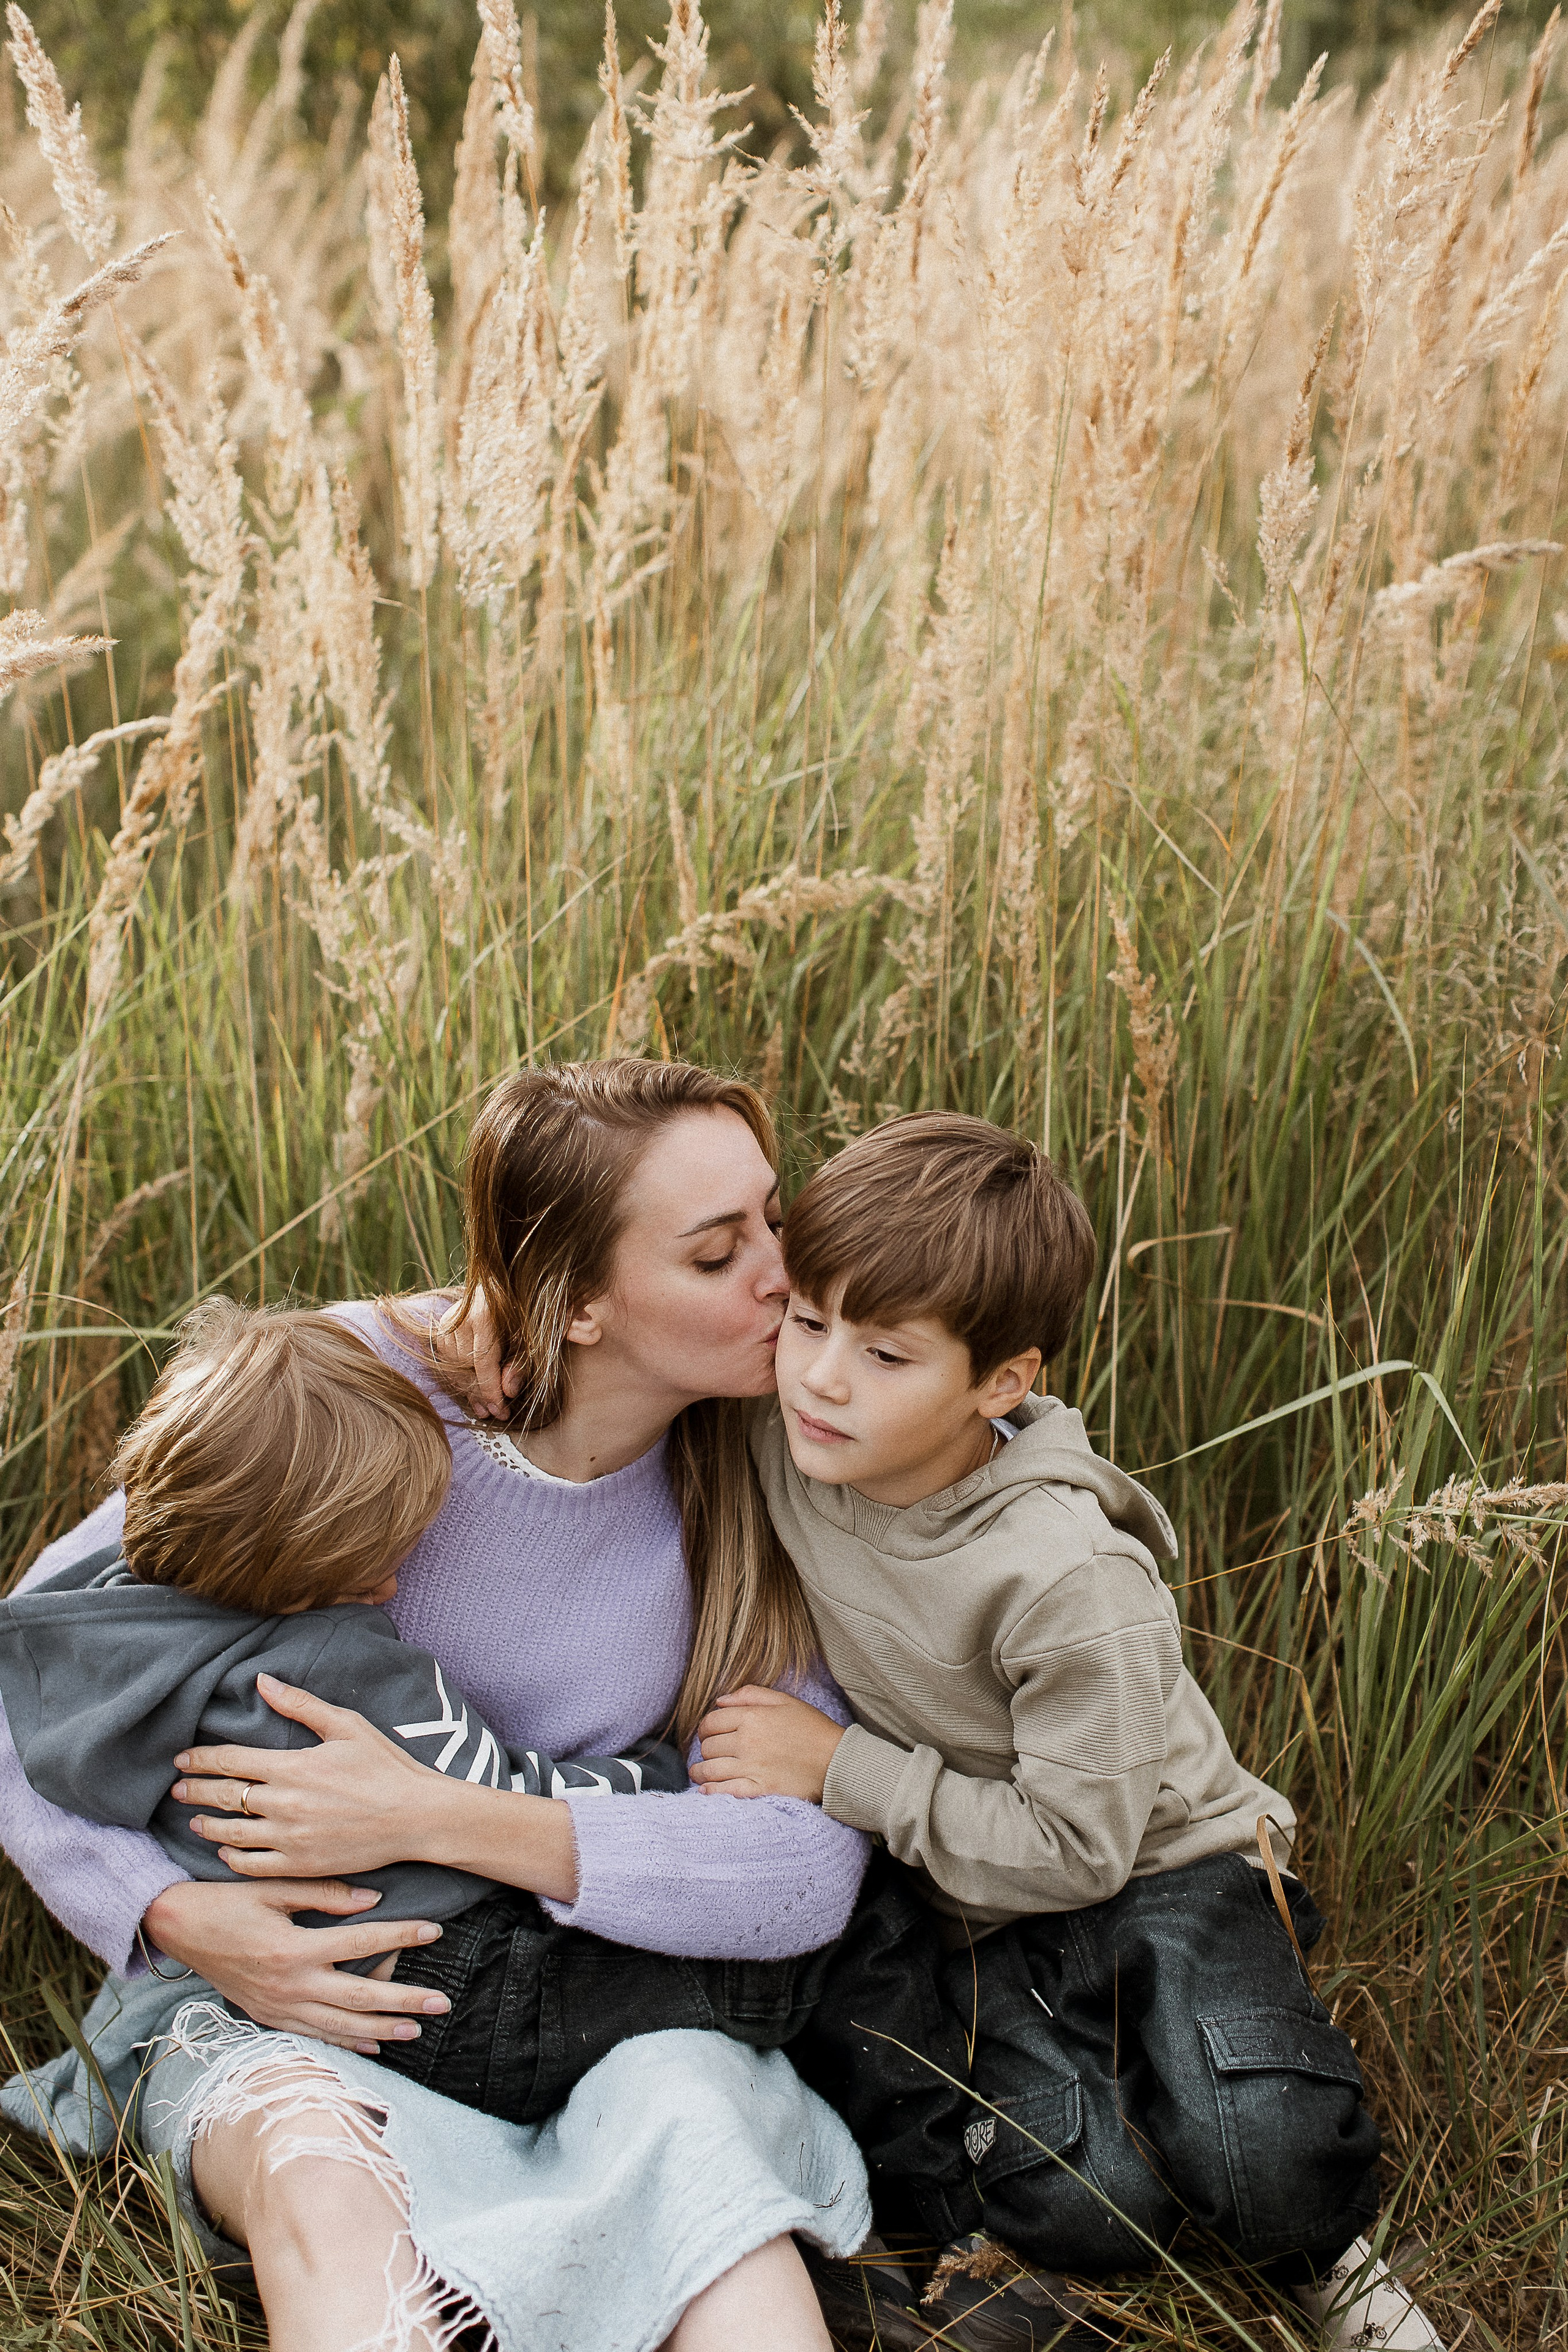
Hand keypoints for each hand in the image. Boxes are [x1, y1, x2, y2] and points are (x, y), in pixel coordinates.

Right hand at [141, 1878, 451, 2054]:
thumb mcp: (273, 1888)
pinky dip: (346, 2042)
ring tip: (418, 2028)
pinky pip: (315, 2036)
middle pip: (360, 1997)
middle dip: (405, 2000)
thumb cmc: (226, 1901)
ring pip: (341, 2025)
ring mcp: (279, 2008)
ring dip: (382, 2028)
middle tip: (443, 2002)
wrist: (178, 1930)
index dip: (401, 1935)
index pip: (361, 1943)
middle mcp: (289, 1986)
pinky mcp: (268, 2018)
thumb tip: (373, 1900)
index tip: (435, 1930)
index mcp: (293, 1949)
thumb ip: (324, 1894)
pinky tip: (373, 2045)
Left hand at [170, 1675, 581, 1904]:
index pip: (229, 1760)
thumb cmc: (386, 1767)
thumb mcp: (346, 1725)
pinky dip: (232, 1859)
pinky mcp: (300, 1866)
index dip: (200, 1759)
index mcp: (292, 1766)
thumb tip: (262, 1681)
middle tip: (177, 1788)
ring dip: (207, 1826)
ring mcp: (290, 1839)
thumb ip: (300, 1705)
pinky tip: (226, 1853)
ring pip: (231, 1835)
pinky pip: (252, 1866)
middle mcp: (284, 1804)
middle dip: (195, 1790)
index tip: (181, 1759)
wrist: (417, 1817)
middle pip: (223, 1796)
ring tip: (195, 1821)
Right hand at [434, 1282, 516, 1420]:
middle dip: (481, 1394)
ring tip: (484, 1407)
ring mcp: (446, 1323)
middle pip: (466, 1368)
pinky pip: (447, 1362)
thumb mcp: (527, 1337)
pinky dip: (459, 1378)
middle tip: (495, 1413)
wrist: (500, 1286)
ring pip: (454, 1368)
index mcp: (483, 1316)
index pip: (483, 1363)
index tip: (501, 1411)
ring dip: (469, 1390)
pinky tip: (472, 1392)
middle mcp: (459, 1319)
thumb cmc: (519, 1312)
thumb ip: (519, 1363)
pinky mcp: (441, 1328)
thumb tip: (509, 1392)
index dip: (491, 1390)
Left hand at [691, 1685, 845, 1802]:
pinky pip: (724, 1792)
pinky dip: (711, 1792)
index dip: (705, 1728)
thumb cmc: (813, 1729)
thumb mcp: (785, 1701)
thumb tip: (720, 1701)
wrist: (837, 1761)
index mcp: (752, 1717)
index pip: (710, 1722)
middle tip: (711, 1752)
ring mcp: (752, 1767)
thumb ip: (750, 1695)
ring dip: (701, 1772)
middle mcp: (747, 1741)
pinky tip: (707, 1790)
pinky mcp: (759, 1789)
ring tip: (702, 1772)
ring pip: (709, 1770)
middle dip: (706, 1749)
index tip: (709, 1734)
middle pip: (708, 1747)